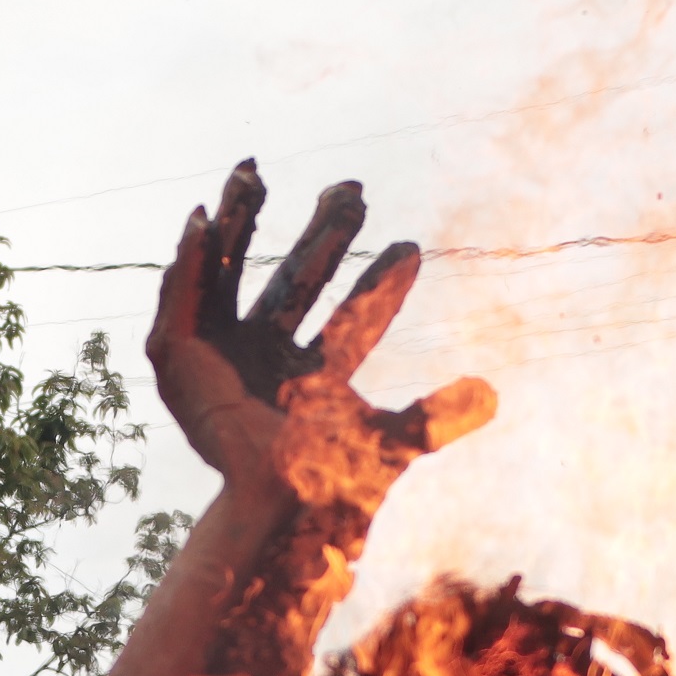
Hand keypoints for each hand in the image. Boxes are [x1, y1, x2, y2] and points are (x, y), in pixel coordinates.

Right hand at [149, 162, 493, 500]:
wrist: (274, 502)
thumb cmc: (328, 483)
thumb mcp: (396, 443)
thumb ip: (440, 417)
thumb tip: (494, 393)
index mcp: (316, 377)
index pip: (354, 318)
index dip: (381, 285)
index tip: (412, 249)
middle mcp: (268, 360)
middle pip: (295, 281)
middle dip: (321, 233)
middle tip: (352, 191)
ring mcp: (222, 358)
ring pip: (230, 275)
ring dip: (236, 223)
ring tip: (252, 173)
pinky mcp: (180, 362)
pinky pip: (183, 300)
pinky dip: (187, 262)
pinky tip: (200, 221)